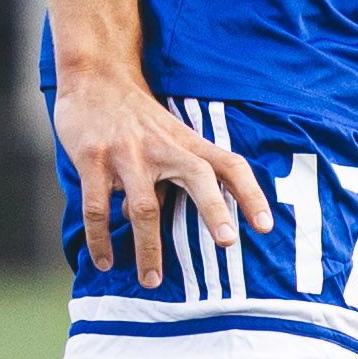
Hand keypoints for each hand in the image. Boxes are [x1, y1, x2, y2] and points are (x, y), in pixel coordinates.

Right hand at [52, 70, 271, 287]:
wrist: (95, 77)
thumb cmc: (138, 116)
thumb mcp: (171, 136)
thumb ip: (181, 174)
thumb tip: (187, 222)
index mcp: (187, 143)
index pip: (229, 165)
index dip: (250, 193)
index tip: (265, 226)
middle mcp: (162, 147)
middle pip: (197, 177)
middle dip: (214, 210)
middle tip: (227, 243)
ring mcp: (127, 154)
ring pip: (143, 208)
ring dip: (148, 249)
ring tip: (150, 282)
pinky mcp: (93, 160)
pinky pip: (97, 208)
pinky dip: (100, 239)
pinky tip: (104, 261)